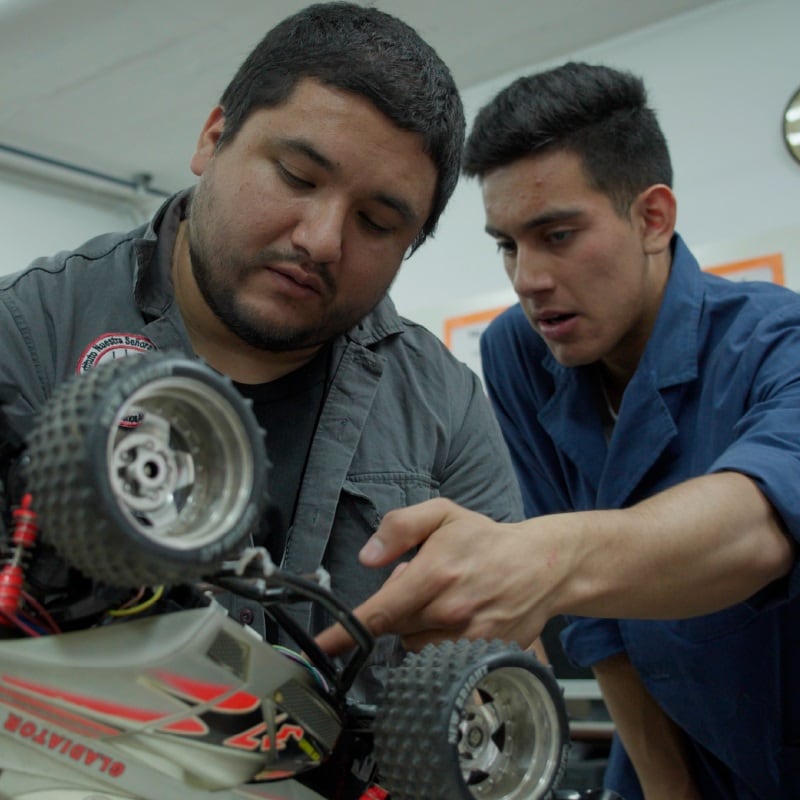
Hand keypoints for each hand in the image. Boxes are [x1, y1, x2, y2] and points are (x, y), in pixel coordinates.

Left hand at [315, 498, 556, 654]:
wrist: (543, 565)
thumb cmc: (487, 539)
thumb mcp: (442, 514)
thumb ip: (400, 526)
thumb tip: (368, 556)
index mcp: (435, 574)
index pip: (379, 612)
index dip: (346, 632)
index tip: (322, 647)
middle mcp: (450, 611)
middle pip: (394, 626)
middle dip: (396, 606)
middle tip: (422, 583)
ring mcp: (467, 638)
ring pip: (414, 643)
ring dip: (416, 624)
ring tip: (444, 599)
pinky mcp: (482, 655)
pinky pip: (440, 656)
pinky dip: (438, 639)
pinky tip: (457, 616)